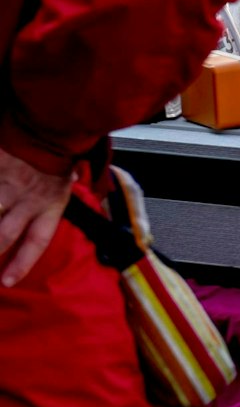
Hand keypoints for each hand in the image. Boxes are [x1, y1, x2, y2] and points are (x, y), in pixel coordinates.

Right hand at [0, 148, 77, 286]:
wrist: (50, 125)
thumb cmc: (59, 150)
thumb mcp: (66, 176)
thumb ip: (56, 191)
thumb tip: (62, 188)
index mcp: (50, 205)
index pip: (36, 242)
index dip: (21, 264)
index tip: (7, 282)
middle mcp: (27, 203)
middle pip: (4, 237)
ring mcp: (7, 189)